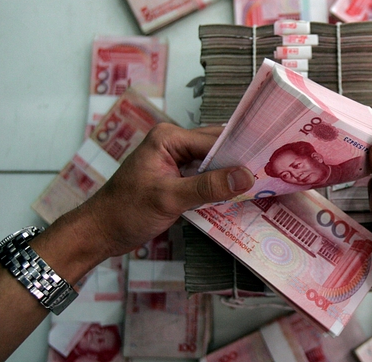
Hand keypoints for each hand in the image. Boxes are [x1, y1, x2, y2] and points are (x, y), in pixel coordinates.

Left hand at [75, 123, 254, 261]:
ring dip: (231, 175)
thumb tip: (246, 176)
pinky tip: (239, 196)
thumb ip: (208, 186)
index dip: (240, 152)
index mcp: (169, 138)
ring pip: (213, 164)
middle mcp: (175, 144)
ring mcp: (176, 161)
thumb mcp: (169, 198)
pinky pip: (206, 177)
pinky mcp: (177, 179)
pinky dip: (220, 186)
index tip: (268, 164)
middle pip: (216, 148)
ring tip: (262, 184)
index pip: (214, 140)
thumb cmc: (126, 211)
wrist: (100, 233)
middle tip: (271, 174)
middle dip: (239, 162)